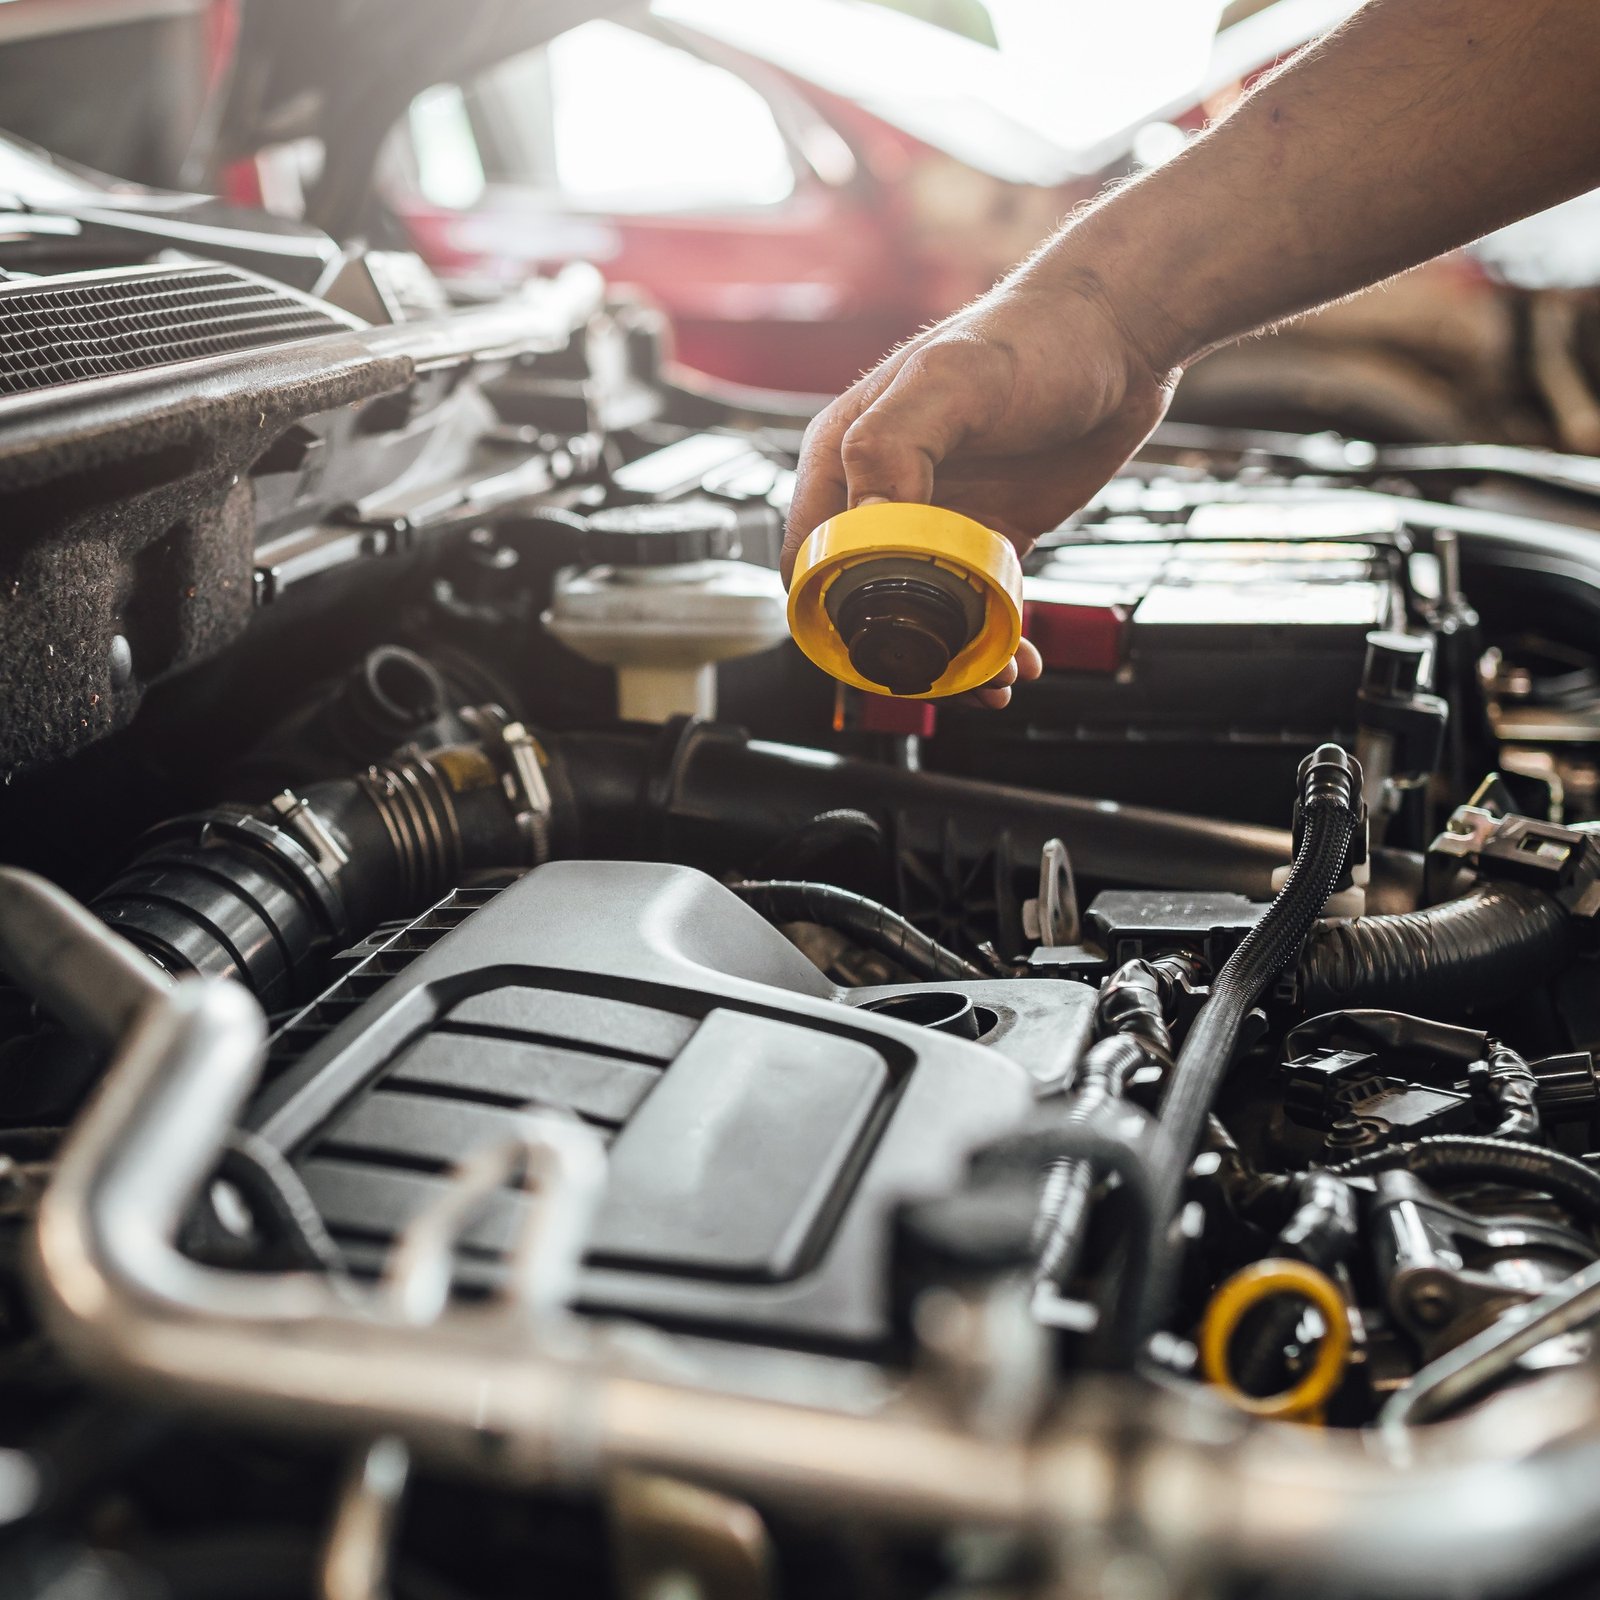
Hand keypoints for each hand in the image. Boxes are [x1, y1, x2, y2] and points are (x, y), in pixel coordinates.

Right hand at [784, 258, 1181, 706]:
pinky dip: (991, 643)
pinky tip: (1018, 658)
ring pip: (921, 615)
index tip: (876, 643)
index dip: (830, 609)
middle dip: (898, 651)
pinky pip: (974, 606)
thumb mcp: (952, 383)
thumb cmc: (1034, 337)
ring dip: (952, 659)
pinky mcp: (987, 535)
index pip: (807, 555)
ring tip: (994, 678)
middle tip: (946, 674)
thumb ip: (893, 446)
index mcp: (845, 454)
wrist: (1121, 335)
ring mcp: (936, 518)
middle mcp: (881, 491)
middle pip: (863, 599)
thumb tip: (864, 527)